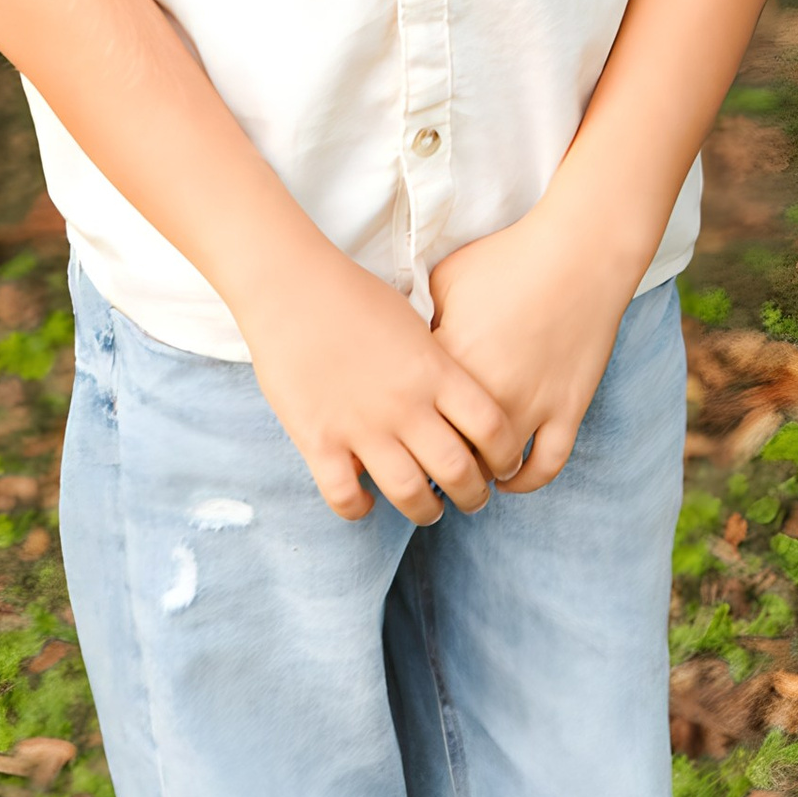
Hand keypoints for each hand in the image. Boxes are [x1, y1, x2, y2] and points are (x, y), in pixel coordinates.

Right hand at [236, 236, 522, 525]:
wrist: (291, 285)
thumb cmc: (353, 295)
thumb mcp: (413, 322)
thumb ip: (436, 364)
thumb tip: (453, 399)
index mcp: (434, 371)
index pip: (492, 427)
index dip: (506, 455)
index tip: (504, 466)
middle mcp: (405, 404)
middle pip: (458, 470)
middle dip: (474, 495)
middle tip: (472, 498)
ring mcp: (361, 426)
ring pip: (410, 493)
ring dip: (426, 511)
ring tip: (429, 510)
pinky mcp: (319, 440)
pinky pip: (345, 497)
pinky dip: (359, 509)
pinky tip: (364, 501)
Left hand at [426, 202, 639, 497]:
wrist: (578, 254)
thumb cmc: (508, 259)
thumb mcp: (447, 279)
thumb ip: (420, 319)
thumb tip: (403, 348)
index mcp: (451, 362)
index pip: (412, 416)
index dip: (402, 428)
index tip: (397, 432)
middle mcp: (489, 395)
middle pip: (449, 454)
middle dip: (435, 461)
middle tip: (426, 460)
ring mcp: (532, 407)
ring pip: (494, 470)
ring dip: (478, 475)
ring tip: (465, 472)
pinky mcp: (568, 411)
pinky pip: (545, 467)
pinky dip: (526, 481)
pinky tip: (509, 477)